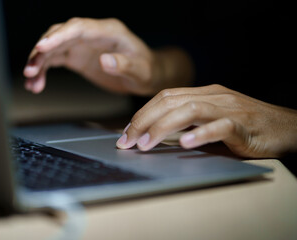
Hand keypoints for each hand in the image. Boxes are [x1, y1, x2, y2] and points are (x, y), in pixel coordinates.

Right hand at [23, 18, 193, 94]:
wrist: (145, 74)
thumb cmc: (146, 69)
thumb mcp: (140, 70)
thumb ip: (123, 64)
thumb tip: (105, 61)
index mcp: (108, 31)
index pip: (78, 28)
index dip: (58, 36)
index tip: (41, 47)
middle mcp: (92, 34)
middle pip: (60, 35)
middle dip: (42, 51)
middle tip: (30, 70)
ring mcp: (82, 44)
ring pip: (53, 48)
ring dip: (39, 63)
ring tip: (31, 82)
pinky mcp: (77, 56)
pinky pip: (55, 60)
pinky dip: (44, 71)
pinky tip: (37, 84)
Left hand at [116, 84, 296, 157]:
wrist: (285, 127)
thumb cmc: (246, 125)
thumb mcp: (212, 118)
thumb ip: (188, 121)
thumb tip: (156, 134)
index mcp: (204, 93)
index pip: (165, 97)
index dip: (142, 113)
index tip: (126, 132)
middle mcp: (214, 96)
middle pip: (171, 102)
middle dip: (144, 121)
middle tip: (127, 141)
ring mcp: (229, 108)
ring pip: (190, 110)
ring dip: (162, 128)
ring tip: (145, 145)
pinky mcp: (244, 125)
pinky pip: (220, 127)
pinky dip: (200, 134)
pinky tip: (184, 143)